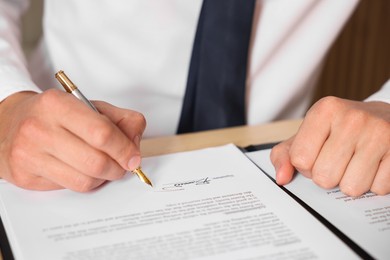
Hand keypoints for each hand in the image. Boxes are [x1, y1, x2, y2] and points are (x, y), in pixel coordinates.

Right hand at [0, 90, 145, 191]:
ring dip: (103, 178)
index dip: (125, 149)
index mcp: (57, 105)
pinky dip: (86, 183)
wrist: (9, 123)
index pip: (102, 133)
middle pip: (96, 161)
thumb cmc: (55, 116)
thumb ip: (121, 119)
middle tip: (122, 166)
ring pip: (84, 181)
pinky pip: (69, 188)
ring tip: (104, 168)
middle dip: (117, 168)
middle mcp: (39, 128)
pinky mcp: (25, 176)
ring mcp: (29, 154)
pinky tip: (83, 171)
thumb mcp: (89, 106)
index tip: (133, 157)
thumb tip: (135, 145)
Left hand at [271, 96, 389, 195]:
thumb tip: (281, 178)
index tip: (317, 155)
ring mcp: (380, 133)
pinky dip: (374, 183)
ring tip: (357, 162)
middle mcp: (352, 118)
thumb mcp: (309, 133)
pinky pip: (378, 188)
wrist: (387, 116)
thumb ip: (285, 154)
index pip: (300, 159)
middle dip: (328, 176)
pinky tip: (375, 165)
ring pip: (351, 187)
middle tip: (339, 160)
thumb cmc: (342, 128)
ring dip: (351, 182)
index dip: (306, 165)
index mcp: (324, 110)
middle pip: (323, 177)